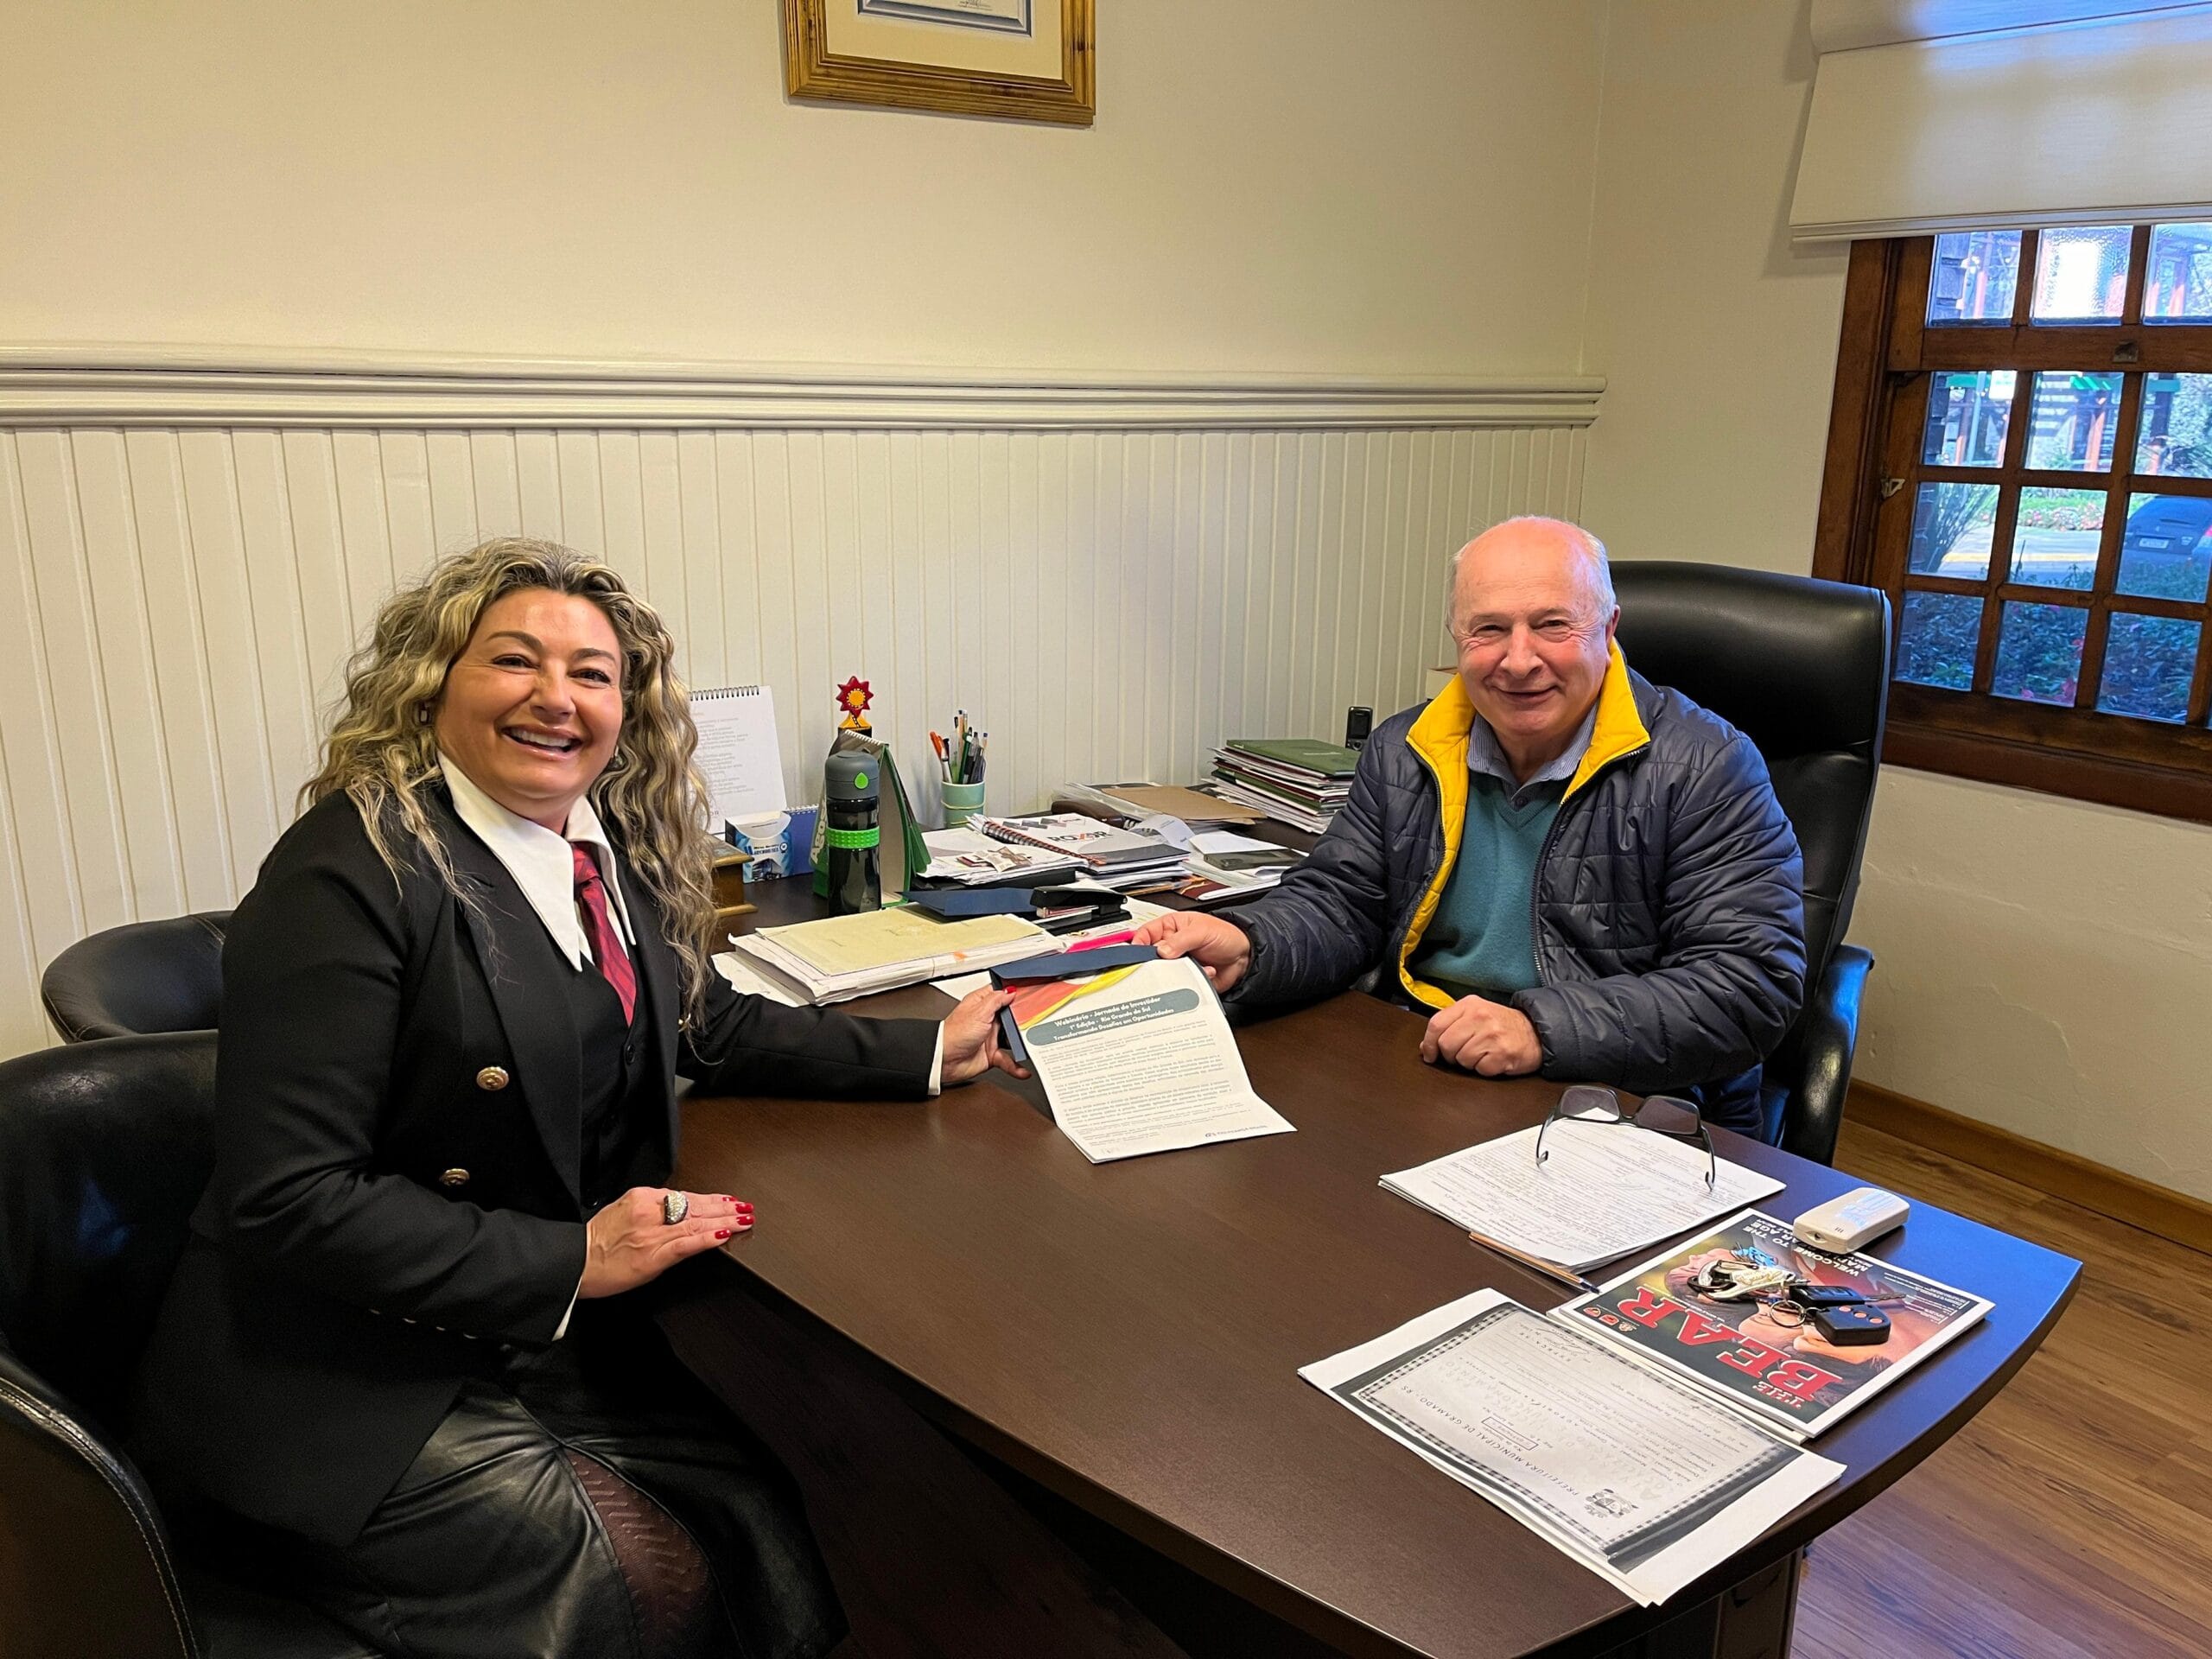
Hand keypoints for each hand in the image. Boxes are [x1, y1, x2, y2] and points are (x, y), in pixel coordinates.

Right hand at [579, 1188, 750, 1298]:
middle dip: (724, 1208)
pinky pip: (686, 1243)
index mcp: (641, 1198)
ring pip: (696, 1223)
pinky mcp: (653, 1253)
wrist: (574, 1263)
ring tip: (744, 1219)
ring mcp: (653, 1232)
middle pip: (695, 1206)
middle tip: (745, 1208)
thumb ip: (650, 1213)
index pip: (685, 1196)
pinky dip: (707, 1238)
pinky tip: (723, 1235)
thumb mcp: (622, 1215)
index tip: (727, 1201)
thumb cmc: (594, 1244)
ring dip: (724, 1221)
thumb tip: (675, 1217)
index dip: (710, 1199)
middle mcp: (650, 1211)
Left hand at [941, 986, 1029, 1084]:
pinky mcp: (992, 1055)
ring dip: (1022, 1044)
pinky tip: (1023, 1069)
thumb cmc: (953, 1034)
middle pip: (1012, 1017)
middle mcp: (987, 1020)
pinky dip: (1016, 1066)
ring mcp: (990, 1038)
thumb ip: (996, 1000)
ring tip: (1034, 1045)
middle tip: (1038, 1020)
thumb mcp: (979, 1012)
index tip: (1031, 994)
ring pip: (1013, 1039)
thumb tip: (1011, 991)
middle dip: (1024, 1020)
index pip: (1001, 995)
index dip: (1015, 994)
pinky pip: (1008, 1060)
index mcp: (982, 1005)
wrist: (943, 1061)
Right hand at [1130, 911, 1251, 991]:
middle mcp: (1171, 946)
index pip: (1145, 934)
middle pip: (1151, 957)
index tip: (1137, 952)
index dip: (1138, 943)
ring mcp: (1178, 963)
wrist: (1245, 956)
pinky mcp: (1187, 978)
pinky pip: (1180, 984)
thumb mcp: (1201, 931)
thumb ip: (1179, 940)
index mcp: (1170, 927)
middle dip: (1159, 962)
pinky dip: (1191, 980)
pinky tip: (1205, 971)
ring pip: (1164, 973)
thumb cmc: (1226, 935)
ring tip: (1193, 965)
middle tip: (1167, 963)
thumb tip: (1161, 950)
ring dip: (1178, 972)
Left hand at [1419, 994, 1541, 1075]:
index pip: (1436, 1024)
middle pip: (1446, 1044)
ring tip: (1482, 1053)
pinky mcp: (1502, 1054)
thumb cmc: (1502, 1025)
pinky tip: (1493, 1059)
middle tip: (1462, 1053)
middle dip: (1450, 1055)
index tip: (1429, 1054)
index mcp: (1469, 1005)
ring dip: (1469, 1062)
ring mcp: (1492, 1035)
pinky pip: (1479, 1069)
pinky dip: (1484, 1069)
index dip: (1428, 1043)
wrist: (1535, 1032)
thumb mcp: (1475, 1014)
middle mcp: (1480, 1017)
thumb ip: (1450, 1025)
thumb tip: (1425, 1046)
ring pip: (1461, 1059)